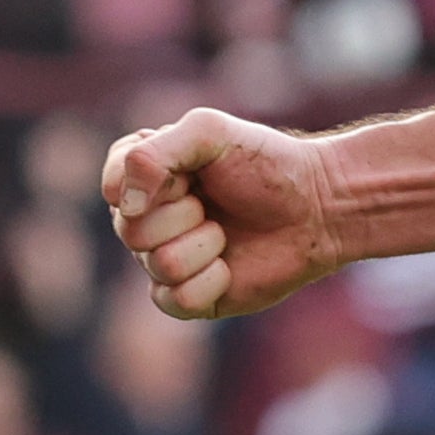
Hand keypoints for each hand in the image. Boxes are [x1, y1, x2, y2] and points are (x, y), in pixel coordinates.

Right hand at [104, 108, 342, 318]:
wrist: (320, 207)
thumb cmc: (267, 165)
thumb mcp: (209, 133)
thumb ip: (153, 153)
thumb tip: (123, 206)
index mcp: (145, 177)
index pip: (114, 185)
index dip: (153, 182)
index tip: (191, 173)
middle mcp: (148, 220)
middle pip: (130, 230)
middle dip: (183, 214)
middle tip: (214, 203)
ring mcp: (165, 261)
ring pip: (157, 265)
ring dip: (203, 246)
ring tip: (227, 232)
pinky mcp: (189, 299)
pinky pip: (175, 301)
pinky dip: (210, 281)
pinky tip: (230, 267)